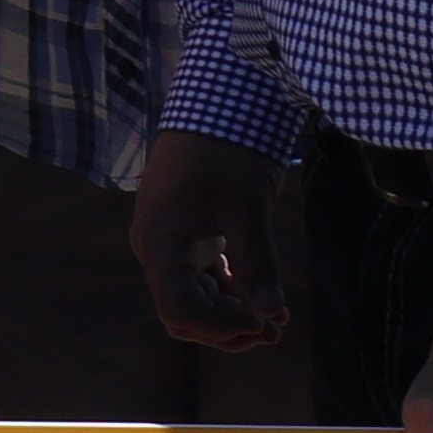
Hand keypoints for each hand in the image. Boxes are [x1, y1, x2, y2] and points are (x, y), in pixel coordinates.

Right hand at [131, 131, 287, 351]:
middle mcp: (157, 250)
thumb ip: (256, 261)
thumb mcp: (247, 204)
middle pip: (183, 314)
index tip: (263, 322)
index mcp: (160, 241)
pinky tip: (264, 304)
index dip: (220, 327)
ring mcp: (171, 246)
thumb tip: (271, 314)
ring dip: (232, 317)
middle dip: (227, 330)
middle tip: (274, 331)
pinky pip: (204, 283)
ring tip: (275, 322)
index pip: (179, 309)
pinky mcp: (190, 239)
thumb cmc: (225, 147)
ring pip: (195, 302)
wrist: (215, 102)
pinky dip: (232, 298)